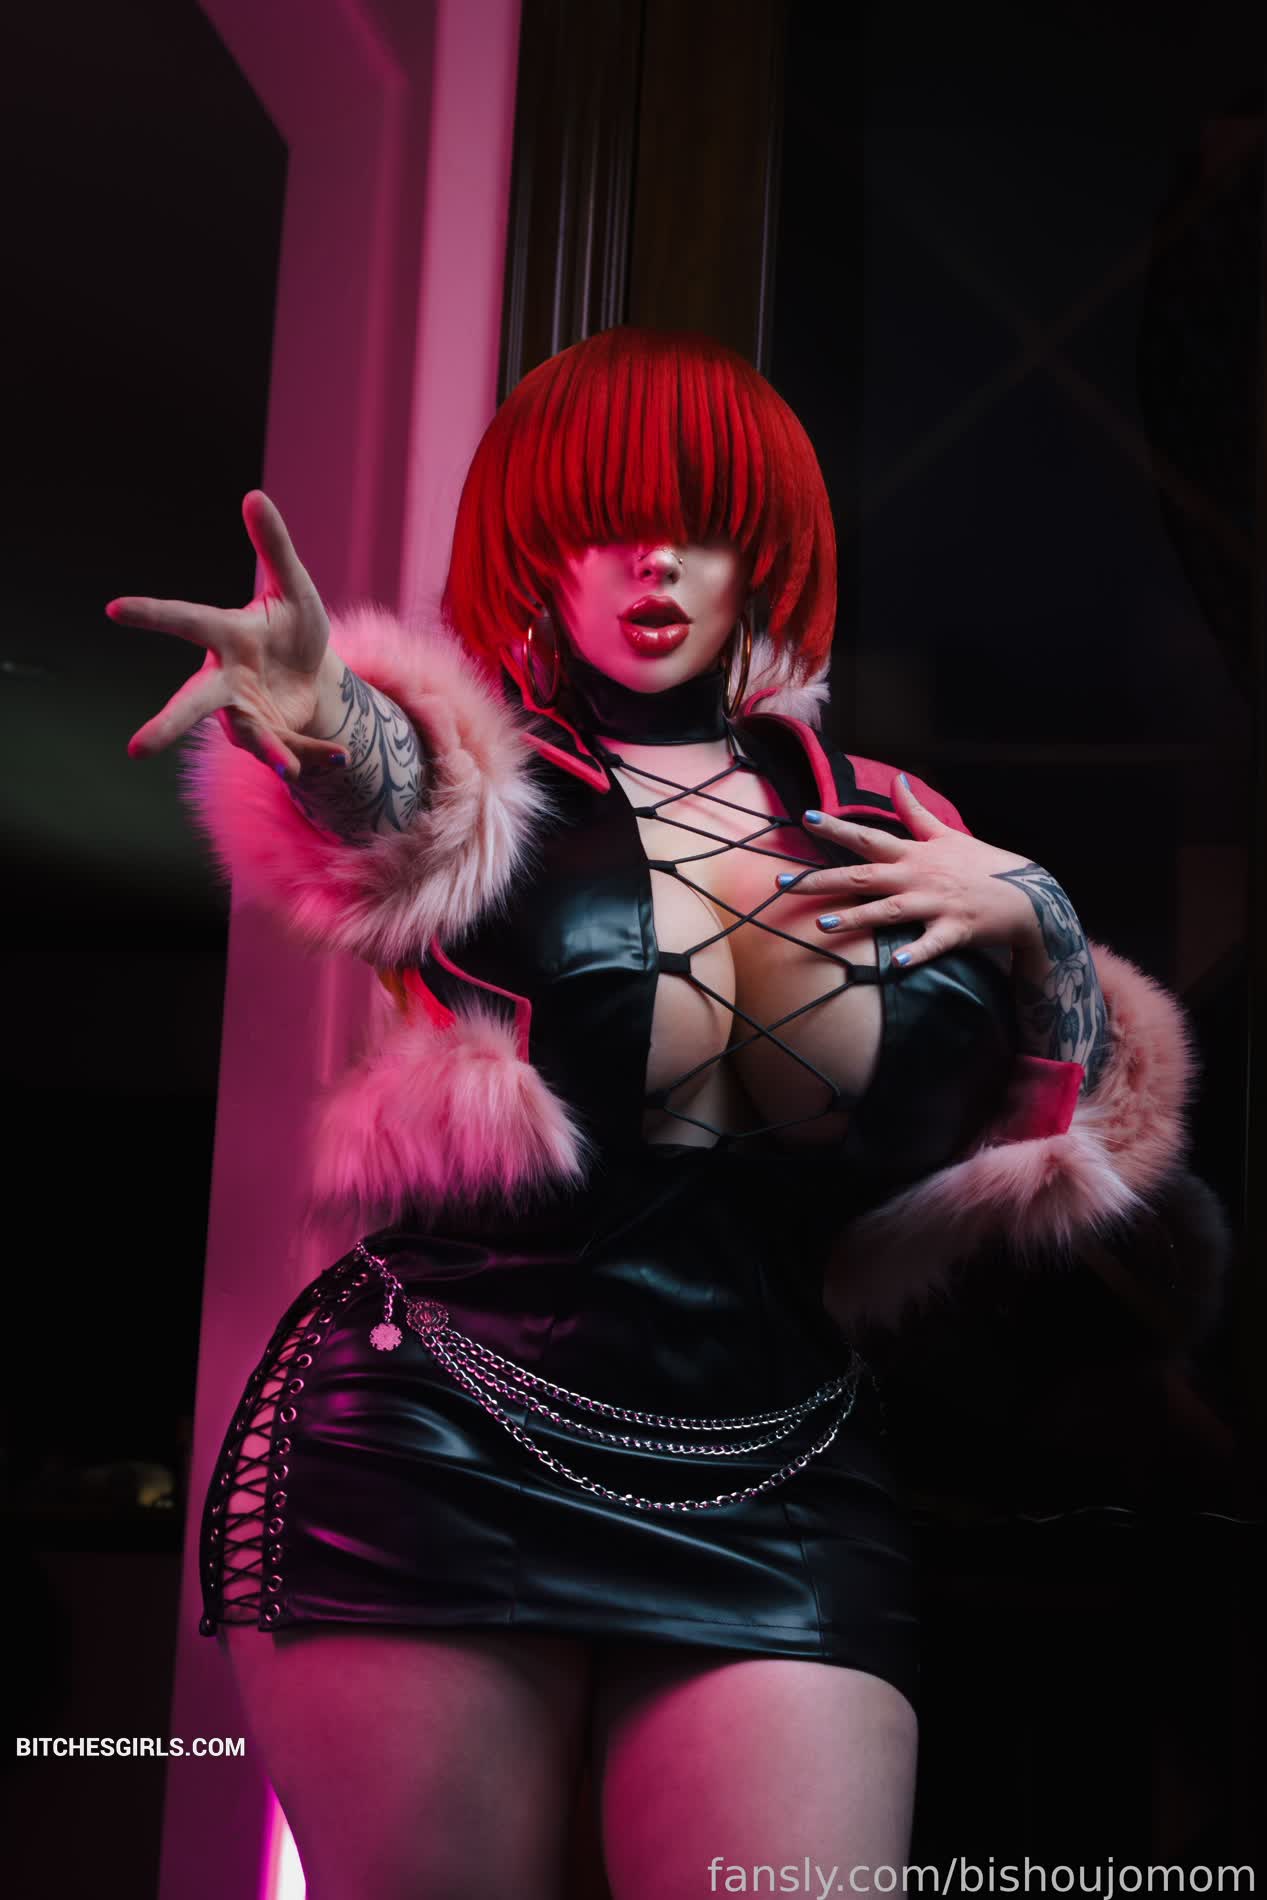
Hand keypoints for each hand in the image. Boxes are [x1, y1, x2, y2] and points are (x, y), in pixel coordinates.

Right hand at [107, 489, 338, 779]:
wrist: (315, 674)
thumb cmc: (293, 626)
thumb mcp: (294, 587)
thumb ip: (275, 547)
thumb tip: (254, 496)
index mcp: (226, 636)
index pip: (186, 620)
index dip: (152, 614)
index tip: (114, 610)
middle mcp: (227, 681)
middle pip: (192, 704)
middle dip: (167, 725)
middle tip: (135, 749)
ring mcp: (246, 714)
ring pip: (248, 738)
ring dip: (269, 751)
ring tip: (288, 768)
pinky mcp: (271, 737)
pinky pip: (291, 748)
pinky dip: (316, 754)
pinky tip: (341, 755)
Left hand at [775, 773, 1044, 970]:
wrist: (1028, 894)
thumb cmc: (982, 864)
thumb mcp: (948, 834)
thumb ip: (916, 811)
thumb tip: (897, 780)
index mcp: (915, 854)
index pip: (868, 837)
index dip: (836, 828)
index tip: (806, 818)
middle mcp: (919, 877)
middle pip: (864, 876)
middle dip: (822, 880)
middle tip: (783, 885)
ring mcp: (936, 904)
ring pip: (888, 911)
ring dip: (856, 918)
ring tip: (822, 926)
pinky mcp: (955, 930)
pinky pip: (932, 944)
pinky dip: (916, 953)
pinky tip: (897, 964)